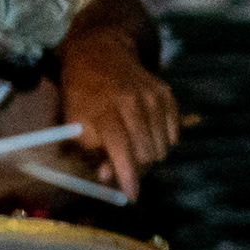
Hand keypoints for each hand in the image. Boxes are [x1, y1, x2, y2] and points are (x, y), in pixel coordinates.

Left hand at [56, 30, 179, 193]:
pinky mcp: (167, 96)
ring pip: (162, 147)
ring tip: (134, 143)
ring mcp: (153, 98)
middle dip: (136, 165)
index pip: (123, 151)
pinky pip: (173, 134)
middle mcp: (133, 104)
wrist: (100, 52)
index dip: (128, 177)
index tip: (132, 196)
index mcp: (105, 111)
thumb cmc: (82, 92)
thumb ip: (92, 150)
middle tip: (125, 162)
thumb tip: (108, 176)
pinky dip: (162, 139)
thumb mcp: (75, 122)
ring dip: (149, 153)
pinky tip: (146, 130)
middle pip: (146, 154)